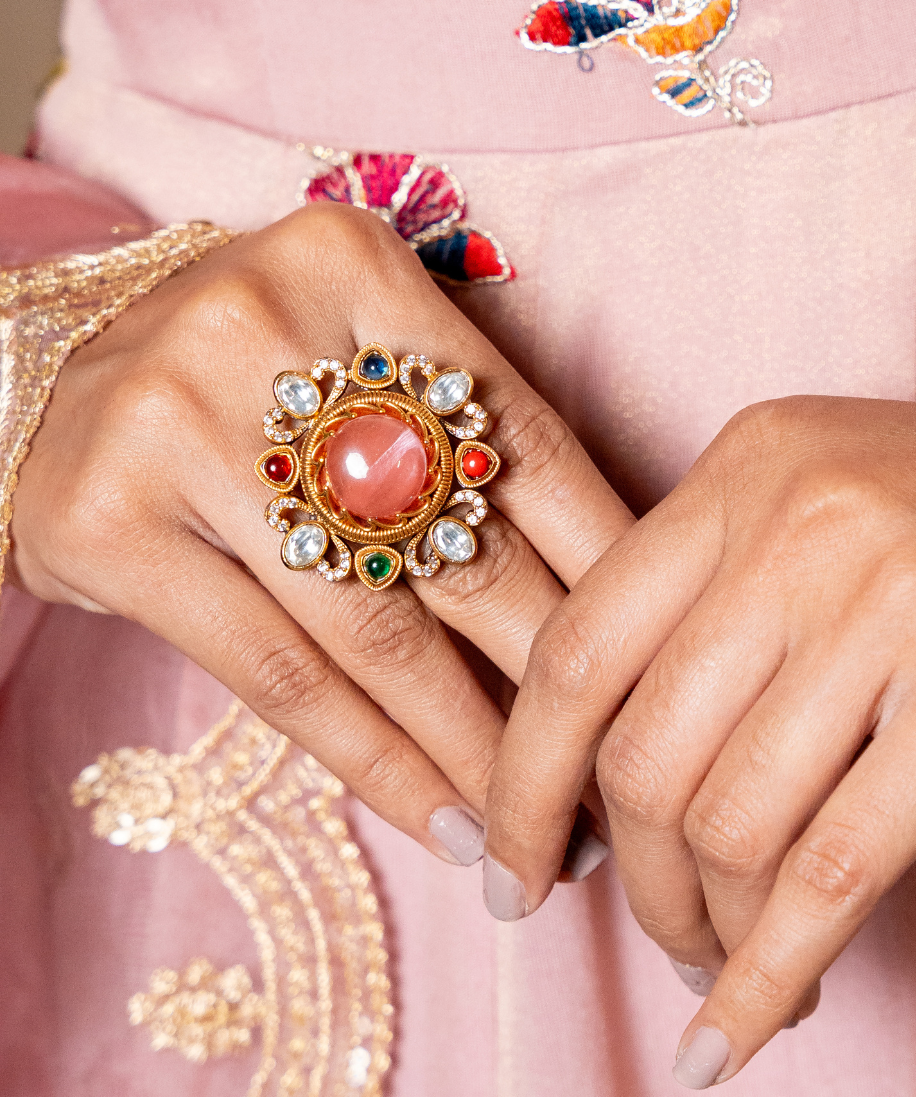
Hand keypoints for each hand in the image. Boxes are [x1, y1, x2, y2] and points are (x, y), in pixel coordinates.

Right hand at [10, 202, 633, 861]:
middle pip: (460, 537)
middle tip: (623, 766)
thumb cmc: (253, 378)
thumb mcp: (356, 352)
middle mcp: (268, 328)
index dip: (611, 564)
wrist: (47, 373)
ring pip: (374, 625)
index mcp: (360, 267)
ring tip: (537, 829)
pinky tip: (434, 814)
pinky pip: (276, 674)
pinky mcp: (108, 522)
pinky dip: (371, 757)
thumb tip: (612, 593)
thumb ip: (460, 430)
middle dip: (557, 675)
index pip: (525, 440)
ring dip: (473, 744)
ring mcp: (178, 422)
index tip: (673, 654)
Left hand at [480, 387, 915, 1081]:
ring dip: (709, 932)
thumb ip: (732, 593)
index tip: (510, 866)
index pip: (580, 644)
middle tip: (654, 935)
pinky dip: (775, 974)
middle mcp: (800, 519)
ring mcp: (891, 601)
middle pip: (642, 752)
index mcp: (750, 464)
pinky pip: (836, 871)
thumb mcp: (847, 499)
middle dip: (628, 879)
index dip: (523, 780)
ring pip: (730, 823)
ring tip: (730, 968)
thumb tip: (616, 780)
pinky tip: (754, 1028)